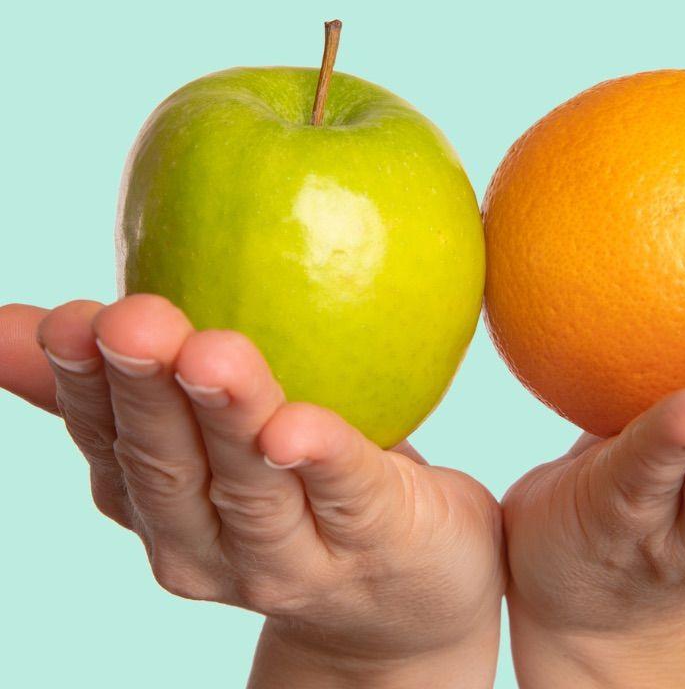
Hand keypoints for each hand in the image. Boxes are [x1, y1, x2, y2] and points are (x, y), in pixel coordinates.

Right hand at [0, 295, 504, 688]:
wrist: (405, 603)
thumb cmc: (302, 494)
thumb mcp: (206, 440)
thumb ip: (128, 386)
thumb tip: (11, 323)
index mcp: (163, 506)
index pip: (109, 442)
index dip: (82, 383)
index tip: (71, 322)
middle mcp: (212, 545)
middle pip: (168, 467)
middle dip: (144, 393)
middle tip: (130, 322)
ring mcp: (293, 557)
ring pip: (251, 484)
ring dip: (227, 417)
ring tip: (211, 354)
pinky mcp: (376, 539)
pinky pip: (345, 493)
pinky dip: (320, 458)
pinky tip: (295, 428)